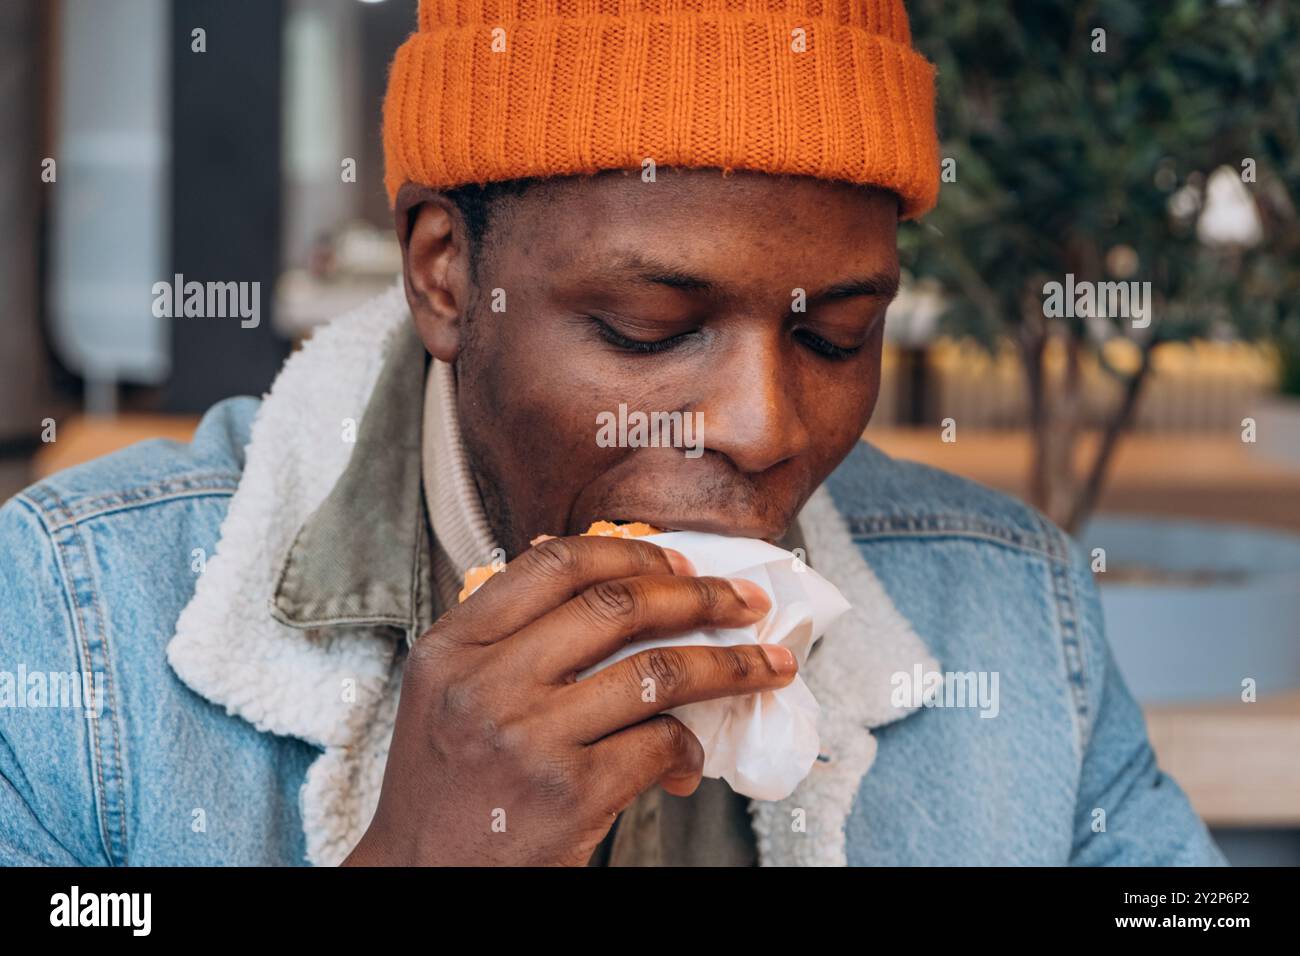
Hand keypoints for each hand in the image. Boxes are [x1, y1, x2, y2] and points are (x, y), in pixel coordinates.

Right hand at [341, 534, 793, 865]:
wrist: (418, 879)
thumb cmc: (445, 786)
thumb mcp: (447, 693)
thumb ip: (507, 638)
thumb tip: (602, 581)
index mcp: (454, 646)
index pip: (554, 564)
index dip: (632, 554)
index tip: (681, 563)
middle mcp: (486, 683)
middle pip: (618, 608)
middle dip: (701, 597)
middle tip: (746, 602)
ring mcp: (529, 737)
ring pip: (658, 672)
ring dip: (731, 665)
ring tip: (769, 665)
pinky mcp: (569, 794)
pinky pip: (658, 745)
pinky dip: (689, 748)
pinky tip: (690, 760)